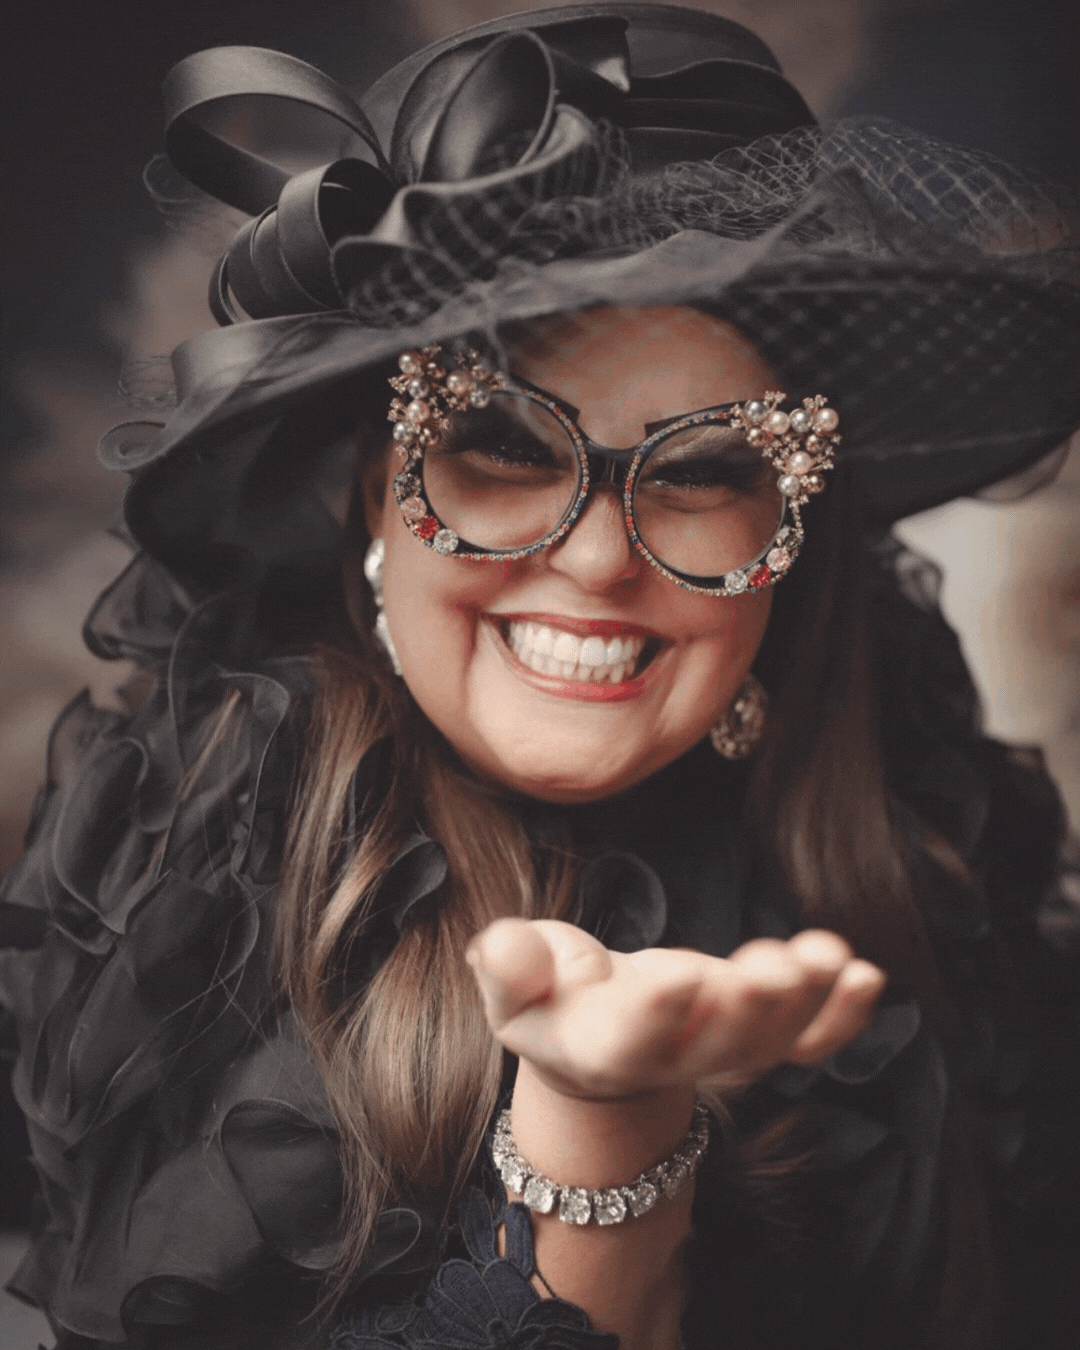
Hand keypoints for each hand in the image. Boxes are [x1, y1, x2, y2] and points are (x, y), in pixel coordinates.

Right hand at [467, 919, 884, 1100]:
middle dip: (749, 1006)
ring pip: (772, 1041)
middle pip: (716, 1046)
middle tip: (771, 965)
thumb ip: (506, 963)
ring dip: (806, 1000)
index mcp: (600, 1048)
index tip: (682, 976)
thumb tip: (501, 946)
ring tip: (827, 955)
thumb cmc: (548, 995)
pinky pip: (809, 1040)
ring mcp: (723, 1052)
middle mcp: (670, 1061)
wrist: (594, 1037)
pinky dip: (841, 1017)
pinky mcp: (760, 1037)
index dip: (656, 1012)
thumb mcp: (510, 979)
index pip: (629, 1039)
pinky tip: (866, 975)